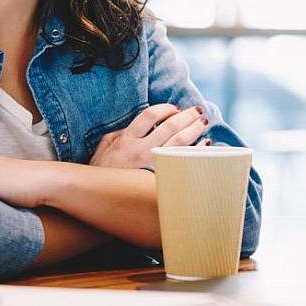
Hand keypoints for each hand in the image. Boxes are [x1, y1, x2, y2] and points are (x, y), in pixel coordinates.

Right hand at [90, 103, 209, 168]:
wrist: (99, 198)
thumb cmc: (102, 170)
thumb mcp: (106, 145)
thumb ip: (122, 131)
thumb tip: (140, 124)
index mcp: (128, 140)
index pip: (150, 115)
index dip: (165, 108)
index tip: (175, 107)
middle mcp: (141, 151)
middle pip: (170, 127)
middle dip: (187, 116)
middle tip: (197, 110)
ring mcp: (152, 166)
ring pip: (180, 143)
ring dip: (195, 130)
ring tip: (203, 122)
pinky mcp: (161, 179)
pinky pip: (184, 162)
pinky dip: (197, 151)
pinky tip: (205, 144)